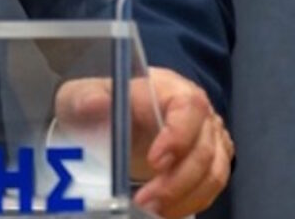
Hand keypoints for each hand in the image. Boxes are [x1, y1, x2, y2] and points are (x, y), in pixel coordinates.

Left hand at [54, 66, 233, 216]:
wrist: (110, 118)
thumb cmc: (101, 103)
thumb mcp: (82, 95)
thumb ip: (85, 97)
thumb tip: (95, 102)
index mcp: (169, 88)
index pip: (189, 107)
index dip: (178, 136)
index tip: (155, 161)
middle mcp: (197, 114)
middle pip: (203, 149)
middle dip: (176, 181)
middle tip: (145, 201)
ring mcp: (208, 140)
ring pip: (212, 175)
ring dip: (184, 198)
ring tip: (151, 211)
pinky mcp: (209, 164)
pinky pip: (209, 190)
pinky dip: (189, 204)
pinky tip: (163, 212)